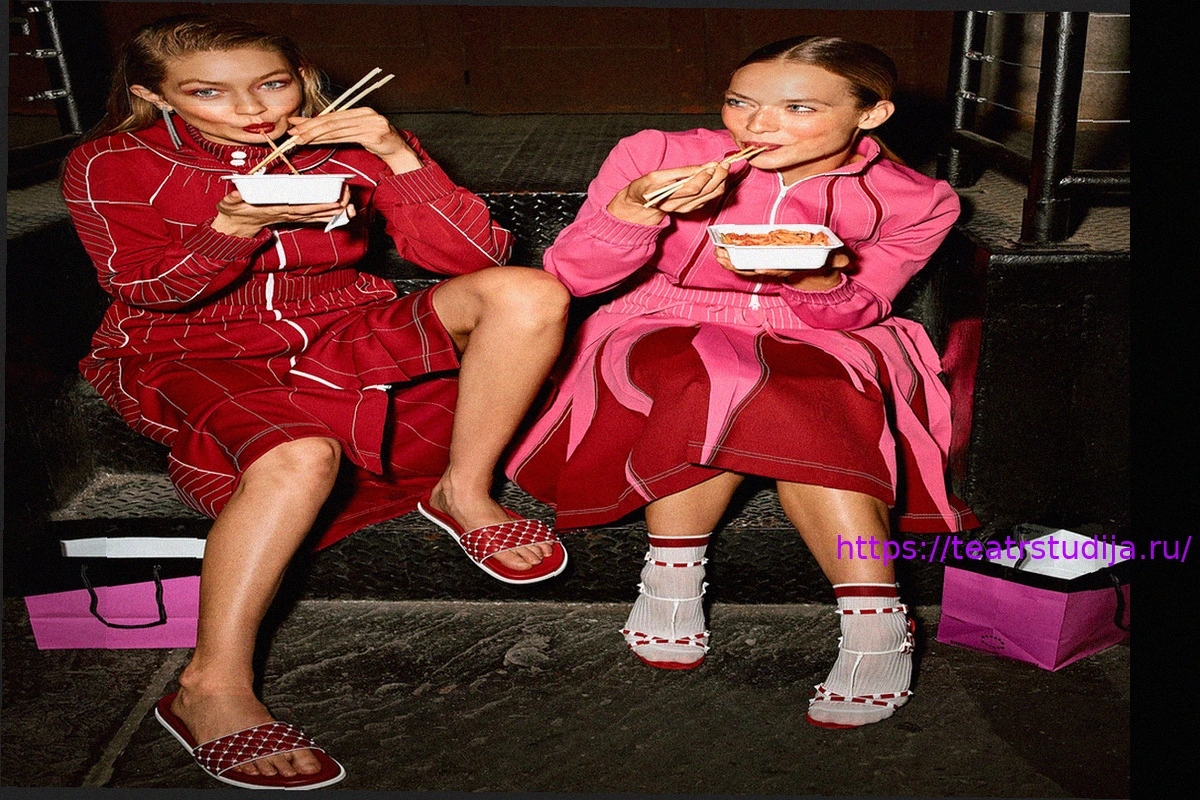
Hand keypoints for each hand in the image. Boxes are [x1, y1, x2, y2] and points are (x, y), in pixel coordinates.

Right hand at [211, 185, 355, 237]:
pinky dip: (323, 214)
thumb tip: (234, 194)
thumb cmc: (234, 212)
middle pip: (312, 211)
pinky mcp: (290, 216)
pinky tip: (336, 212)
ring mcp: (289, 217)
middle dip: (330, 206)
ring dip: (331, 210)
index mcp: (275, 210)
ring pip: (314, 214)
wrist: (236, 226)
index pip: (300, 208)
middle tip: (348, 199)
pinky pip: (310, 216)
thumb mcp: (229, 205)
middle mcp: (285, 214)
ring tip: (348, 204)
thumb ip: (232, 199)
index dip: (317, 206)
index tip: (332, 202)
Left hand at [286, 108, 421, 174]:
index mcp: (362, 111)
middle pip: (332, 120)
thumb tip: (318, 129)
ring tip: (300, 138)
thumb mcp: (361, 133)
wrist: (401, 152)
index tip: (296, 123)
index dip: (312, 120)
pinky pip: (346, 137)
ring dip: (315, 134)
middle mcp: (366, 114)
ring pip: (336, 128)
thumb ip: (343, 130)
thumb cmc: (380, 144)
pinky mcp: (372, 135)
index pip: (332, 115)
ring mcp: (370, 123)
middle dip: (310, 126)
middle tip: (293, 132)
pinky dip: (328, 139)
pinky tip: (317, 142)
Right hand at [606, 162, 729, 223]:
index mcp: (668, 197)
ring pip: (710, 196)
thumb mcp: (656, 176)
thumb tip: (699, 168)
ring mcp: (687, 209)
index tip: (714, 164)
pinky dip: (717, 187)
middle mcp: (679, 205)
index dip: (704, 177)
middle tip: (725, 164)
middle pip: (704, 192)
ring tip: (724, 168)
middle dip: (717, 177)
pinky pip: (709, 199)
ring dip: (720, 182)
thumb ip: (678, 172)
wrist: (642, 206)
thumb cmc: (646, 188)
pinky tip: (720, 177)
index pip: (691, 188)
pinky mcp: (692, 209)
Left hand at [714, 247, 850, 290]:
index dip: (767, 269)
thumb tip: (846, 261)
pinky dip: (732, 259)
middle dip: (737, 264)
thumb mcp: (833, 260)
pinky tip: (721, 253)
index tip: (757, 267)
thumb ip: (839, 260)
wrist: (816, 274)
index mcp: (792, 268)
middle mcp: (778, 269)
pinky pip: (744, 263)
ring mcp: (768, 268)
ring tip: (717, 253)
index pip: (778, 270)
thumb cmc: (822, 263)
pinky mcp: (762, 263)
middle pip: (754, 268)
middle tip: (722, 256)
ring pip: (746, 267)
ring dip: (730, 262)